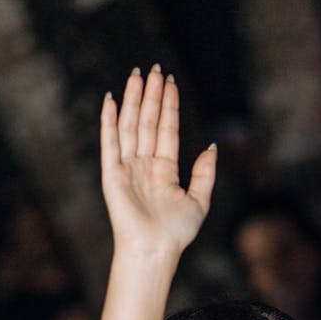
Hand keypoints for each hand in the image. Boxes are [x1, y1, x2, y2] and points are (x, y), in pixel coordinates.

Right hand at [100, 66, 215, 258]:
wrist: (155, 250)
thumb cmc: (176, 233)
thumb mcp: (200, 201)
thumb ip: (205, 173)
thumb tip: (211, 145)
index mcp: (164, 170)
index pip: (166, 130)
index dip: (169, 106)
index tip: (171, 83)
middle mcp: (144, 166)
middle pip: (148, 122)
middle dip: (152, 95)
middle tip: (156, 69)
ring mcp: (127, 168)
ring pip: (130, 126)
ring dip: (134, 100)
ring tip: (137, 75)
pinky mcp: (112, 175)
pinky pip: (109, 143)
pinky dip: (109, 122)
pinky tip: (111, 101)